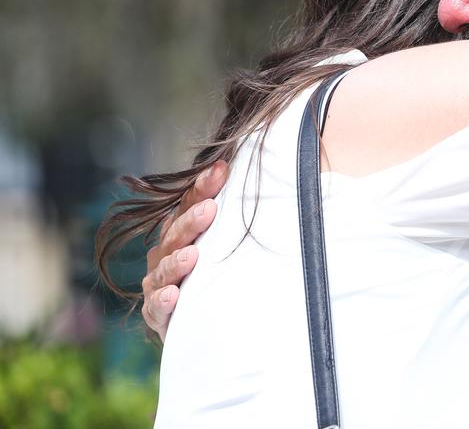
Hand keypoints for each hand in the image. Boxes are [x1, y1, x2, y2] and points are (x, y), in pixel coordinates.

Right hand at [141, 160, 227, 341]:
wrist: (208, 323)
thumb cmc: (222, 273)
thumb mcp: (234, 244)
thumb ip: (244, 219)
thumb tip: (288, 184)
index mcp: (184, 231)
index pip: (191, 203)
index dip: (204, 186)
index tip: (222, 170)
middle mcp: (167, 253)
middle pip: (176, 233)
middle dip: (192, 221)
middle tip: (210, 210)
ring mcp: (160, 283)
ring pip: (163, 269)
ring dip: (176, 261)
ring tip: (193, 255)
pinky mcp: (158, 314)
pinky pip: (156, 307)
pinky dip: (163, 301)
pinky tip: (174, 294)